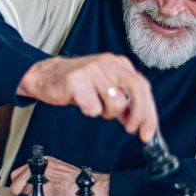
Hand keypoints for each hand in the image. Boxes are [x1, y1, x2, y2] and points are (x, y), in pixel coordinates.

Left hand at [9, 155, 109, 195]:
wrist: (94, 191)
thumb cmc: (78, 187)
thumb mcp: (58, 177)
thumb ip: (43, 180)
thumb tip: (28, 191)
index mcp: (45, 162)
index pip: (18, 173)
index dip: (21, 186)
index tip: (29, 193)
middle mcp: (43, 166)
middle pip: (15, 182)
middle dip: (22, 193)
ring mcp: (45, 175)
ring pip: (24, 192)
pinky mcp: (48, 187)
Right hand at [17, 54, 157, 141]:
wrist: (46, 76)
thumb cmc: (78, 84)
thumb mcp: (104, 89)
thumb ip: (123, 103)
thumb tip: (140, 123)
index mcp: (118, 64)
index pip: (143, 87)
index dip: (149, 112)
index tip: (148, 132)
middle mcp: (108, 63)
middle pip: (137, 89)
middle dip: (139, 115)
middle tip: (131, 129)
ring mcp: (92, 70)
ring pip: (116, 103)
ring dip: (107, 113)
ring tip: (95, 106)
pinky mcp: (76, 80)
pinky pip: (93, 108)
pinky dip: (90, 112)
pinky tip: (81, 103)